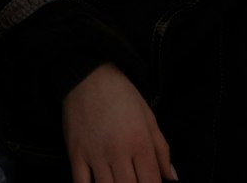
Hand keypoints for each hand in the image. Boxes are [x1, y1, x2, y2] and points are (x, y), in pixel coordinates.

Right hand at [63, 64, 176, 182]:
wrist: (88, 74)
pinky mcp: (76, 154)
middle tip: (135, 181)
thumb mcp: (148, 116)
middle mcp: (118, 150)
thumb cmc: (121, 94)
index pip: (151, 182)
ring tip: (120, 181)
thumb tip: (171, 178)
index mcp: (140, 140)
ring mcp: (95, 154)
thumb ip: (162, 150)